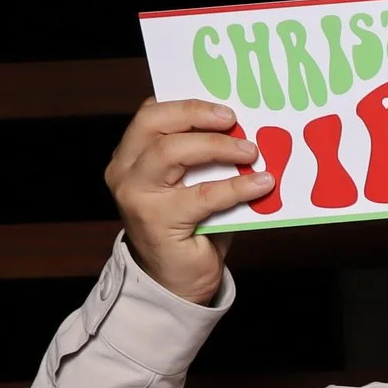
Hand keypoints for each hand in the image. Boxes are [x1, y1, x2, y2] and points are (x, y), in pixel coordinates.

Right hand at [103, 98, 270, 305]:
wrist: (175, 283)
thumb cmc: (191, 230)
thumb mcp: (193, 187)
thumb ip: (205, 161)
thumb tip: (245, 134)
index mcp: (131, 156)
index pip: (151, 116)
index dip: (186, 105)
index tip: (224, 106)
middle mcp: (126, 171)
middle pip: (155, 125)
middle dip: (197, 116)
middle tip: (234, 120)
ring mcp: (136, 195)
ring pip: (172, 152)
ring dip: (217, 147)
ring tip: (251, 151)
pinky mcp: (157, 221)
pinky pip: (202, 195)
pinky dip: (236, 187)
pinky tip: (262, 184)